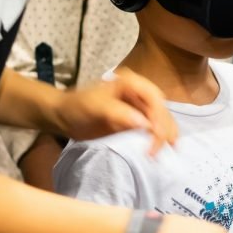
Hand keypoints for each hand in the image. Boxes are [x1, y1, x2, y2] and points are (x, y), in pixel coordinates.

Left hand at [54, 70, 176, 153]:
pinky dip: (159, 138)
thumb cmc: (77, 107)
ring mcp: (139, 106)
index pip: (153, 98)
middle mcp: (139, 92)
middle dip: (165, 127)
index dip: (159, 115)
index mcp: (131, 82)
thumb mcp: (95, 107)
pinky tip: (164, 147)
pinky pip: (153, 128)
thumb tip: (144, 124)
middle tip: (163, 147)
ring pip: (161, 119)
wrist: (64, 116)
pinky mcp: (137, 120)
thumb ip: (119, 113)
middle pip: (161, 108)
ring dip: (166, 134)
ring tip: (169, 150)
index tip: (156, 134)